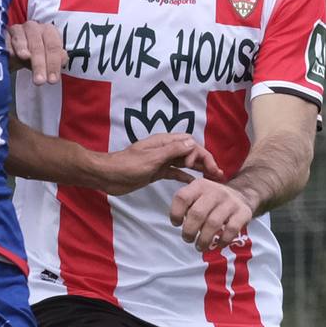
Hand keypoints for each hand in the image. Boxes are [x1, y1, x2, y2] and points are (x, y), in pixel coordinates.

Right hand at [5, 20, 64, 85]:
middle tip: (40, 80)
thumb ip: (57, 59)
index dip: (54, 64)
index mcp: (49, 31)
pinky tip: (12, 55)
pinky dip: (10, 48)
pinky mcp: (4, 34)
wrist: (13, 53)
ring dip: (24, 51)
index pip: (54, 47)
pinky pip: (7, 41)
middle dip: (40, 64)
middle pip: (38, 46)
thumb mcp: (46, 59)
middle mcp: (35, 28)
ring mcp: (19, 29)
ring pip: (22, 41)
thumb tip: (63, 60)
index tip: (52, 80)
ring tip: (25, 59)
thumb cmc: (34, 55)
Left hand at [94, 133, 221, 195]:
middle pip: (190, 152)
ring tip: (213, 179)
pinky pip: (176, 173)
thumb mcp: (151, 158)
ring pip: (185, 162)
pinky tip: (196, 184)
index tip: (196, 166)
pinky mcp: (157, 172)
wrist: (107, 176)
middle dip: (205, 161)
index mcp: (164, 142)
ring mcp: (162, 161)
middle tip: (217, 174)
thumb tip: (193, 144)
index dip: (198, 153)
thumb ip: (172, 151)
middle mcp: (165, 149)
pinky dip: (186, 177)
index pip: (189, 143)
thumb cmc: (127, 166)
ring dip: (199, 169)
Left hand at [169, 177, 252, 252]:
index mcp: (199, 185)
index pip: (182, 197)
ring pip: (213, 224)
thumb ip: (186, 205)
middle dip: (189, 231)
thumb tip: (178, 223)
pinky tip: (217, 245)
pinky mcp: (243, 212)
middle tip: (188, 239)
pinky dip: (222, 241)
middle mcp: (215, 191)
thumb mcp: (198, 195)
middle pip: (197, 213)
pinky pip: (231, 230)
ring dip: (204, 240)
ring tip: (200, 246)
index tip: (177, 224)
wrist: (241, 195)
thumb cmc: (213, 200)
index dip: (175, 213)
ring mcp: (230, 202)